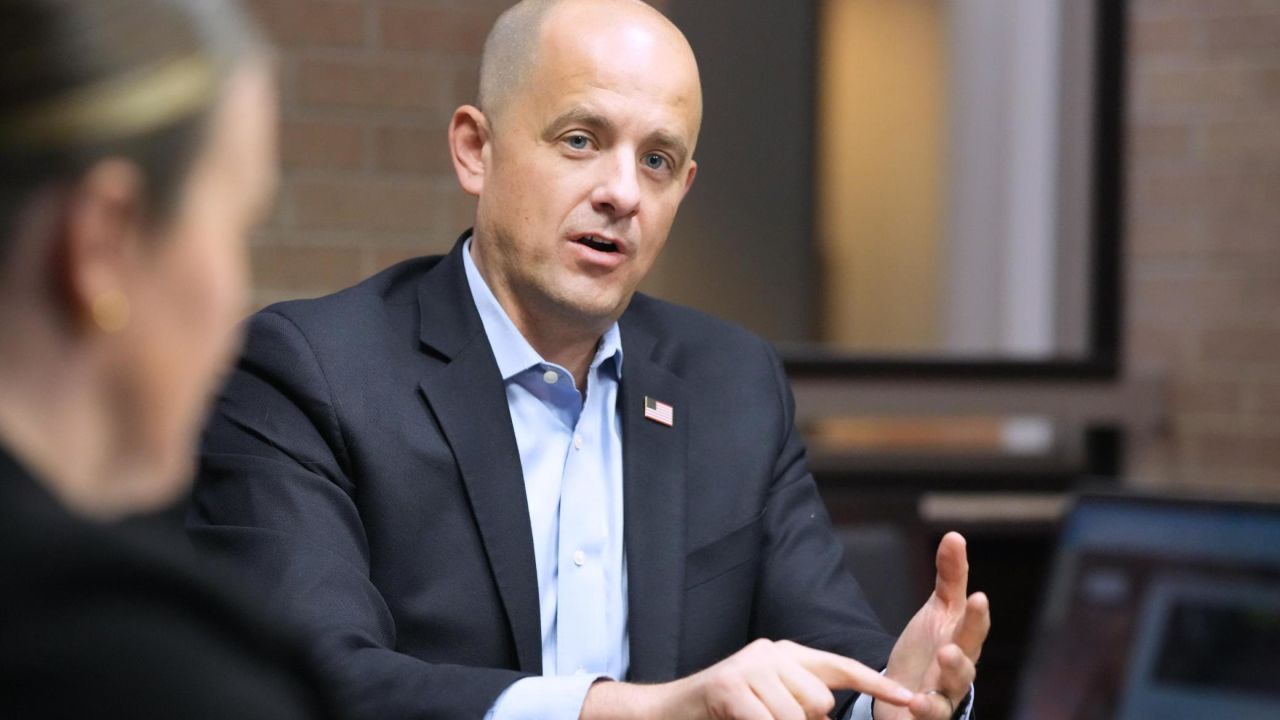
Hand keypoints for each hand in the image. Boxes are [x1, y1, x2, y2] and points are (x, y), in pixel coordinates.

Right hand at [581, 639, 916, 719]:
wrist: (667, 713)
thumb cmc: (724, 715)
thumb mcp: (769, 704)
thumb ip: (800, 702)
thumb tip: (829, 712)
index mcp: (785, 654)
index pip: (840, 668)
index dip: (877, 686)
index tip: (911, 700)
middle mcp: (770, 652)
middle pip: (820, 703)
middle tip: (766, 718)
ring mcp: (748, 667)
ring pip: (797, 716)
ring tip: (750, 719)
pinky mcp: (729, 687)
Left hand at [874, 532, 989, 719]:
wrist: (907, 690)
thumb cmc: (930, 646)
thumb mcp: (939, 609)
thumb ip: (949, 576)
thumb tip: (954, 535)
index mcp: (963, 639)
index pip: (973, 625)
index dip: (976, 614)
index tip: (977, 597)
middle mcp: (959, 669)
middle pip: (967, 659)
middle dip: (964, 650)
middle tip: (953, 641)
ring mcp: (946, 695)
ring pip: (953, 690)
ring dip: (951, 675)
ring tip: (945, 658)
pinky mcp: (929, 715)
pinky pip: (932, 715)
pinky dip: (926, 710)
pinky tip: (915, 703)